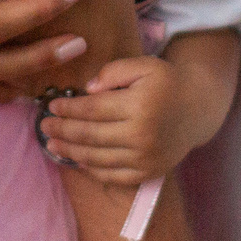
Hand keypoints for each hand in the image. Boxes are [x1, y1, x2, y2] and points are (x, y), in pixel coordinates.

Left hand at [40, 56, 192, 184]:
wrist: (197, 109)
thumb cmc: (165, 82)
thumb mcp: (143, 65)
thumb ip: (113, 72)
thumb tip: (88, 90)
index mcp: (140, 105)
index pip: (93, 109)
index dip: (69, 109)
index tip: (51, 106)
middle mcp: (142, 135)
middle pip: (90, 135)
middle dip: (62, 131)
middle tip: (43, 127)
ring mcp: (146, 158)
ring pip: (97, 158)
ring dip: (70, 152)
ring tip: (52, 144)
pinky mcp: (149, 173)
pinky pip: (113, 176)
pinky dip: (92, 170)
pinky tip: (77, 160)